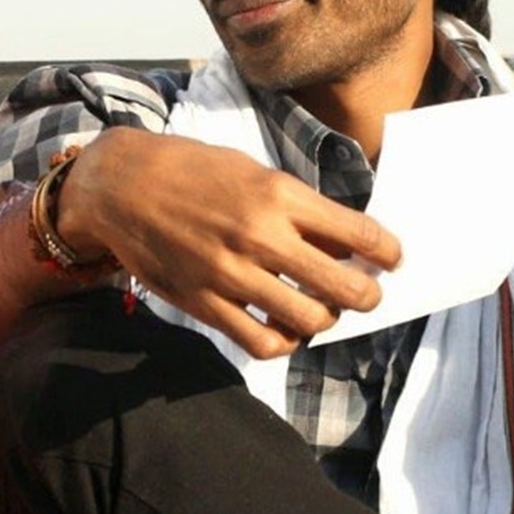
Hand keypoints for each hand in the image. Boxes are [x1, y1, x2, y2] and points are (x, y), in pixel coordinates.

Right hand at [57, 127, 400, 357]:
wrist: (122, 186)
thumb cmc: (190, 171)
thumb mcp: (250, 170)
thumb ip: (296, 207)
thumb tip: (342, 242)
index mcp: (278, 195)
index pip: (360, 234)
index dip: (388, 252)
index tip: (392, 258)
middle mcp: (260, 236)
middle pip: (345, 287)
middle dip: (368, 295)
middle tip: (367, 293)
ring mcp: (231, 274)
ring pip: (309, 320)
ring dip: (327, 319)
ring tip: (323, 309)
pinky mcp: (205, 303)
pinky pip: (263, 343)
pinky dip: (285, 342)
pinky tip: (285, 328)